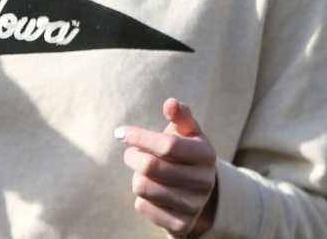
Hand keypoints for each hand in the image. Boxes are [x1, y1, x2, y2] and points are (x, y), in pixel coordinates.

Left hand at [117, 98, 217, 235]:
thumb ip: (180, 116)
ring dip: (136, 177)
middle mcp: (204, 182)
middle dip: (133, 156)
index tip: (121, 133)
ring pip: (142, 187)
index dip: (139, 136)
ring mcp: (194, 205)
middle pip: (150, 166)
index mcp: (205, 154)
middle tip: (133, 153)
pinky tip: (153, 193)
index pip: (168, 145)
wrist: (198, 192)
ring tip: (146, 173)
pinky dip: (140, 197)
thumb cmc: (185, 153)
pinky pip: (142, 207)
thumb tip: (171, 103)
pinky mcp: (181, 224)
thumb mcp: (187, 132)